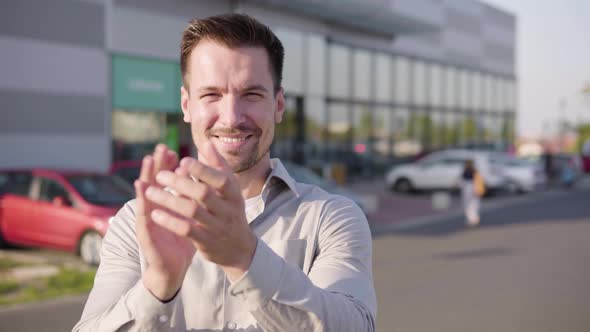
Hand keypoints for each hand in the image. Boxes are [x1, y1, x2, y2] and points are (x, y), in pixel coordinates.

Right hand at [134, 144, 195, 300]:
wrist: (172, 268)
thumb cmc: (181, 239)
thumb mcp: (189, 216)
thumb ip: (192, 197)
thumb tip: (200, 179)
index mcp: (166, 204)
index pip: (167, 180)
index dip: (169, 165)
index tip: (174, 150)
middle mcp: (155, 208)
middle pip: (155, 182)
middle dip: (158, 164)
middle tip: (161, 147)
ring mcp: (149, 219)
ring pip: (146, 194)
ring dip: (146, 175)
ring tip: (148, 160)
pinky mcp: (146, 233)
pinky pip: (144, 214)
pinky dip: (143, 200)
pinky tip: (141, 188)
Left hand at [147, 141, 256, 280]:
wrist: (238, 248)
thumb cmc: (230, 210)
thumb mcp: (230, 189)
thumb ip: (218, 167)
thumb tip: (206, 143)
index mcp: (234, 194)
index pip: (221, 179)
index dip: (202, 170)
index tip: (183, 160)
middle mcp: (228, 210)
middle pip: (203, 194)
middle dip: (180, 183)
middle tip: (159, 175)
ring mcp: (217, 227)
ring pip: (191, 211)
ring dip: (169, 200)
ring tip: (149, 192)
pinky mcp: (206, 242)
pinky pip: (186, 230)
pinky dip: (170, 221)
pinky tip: (155, 214)